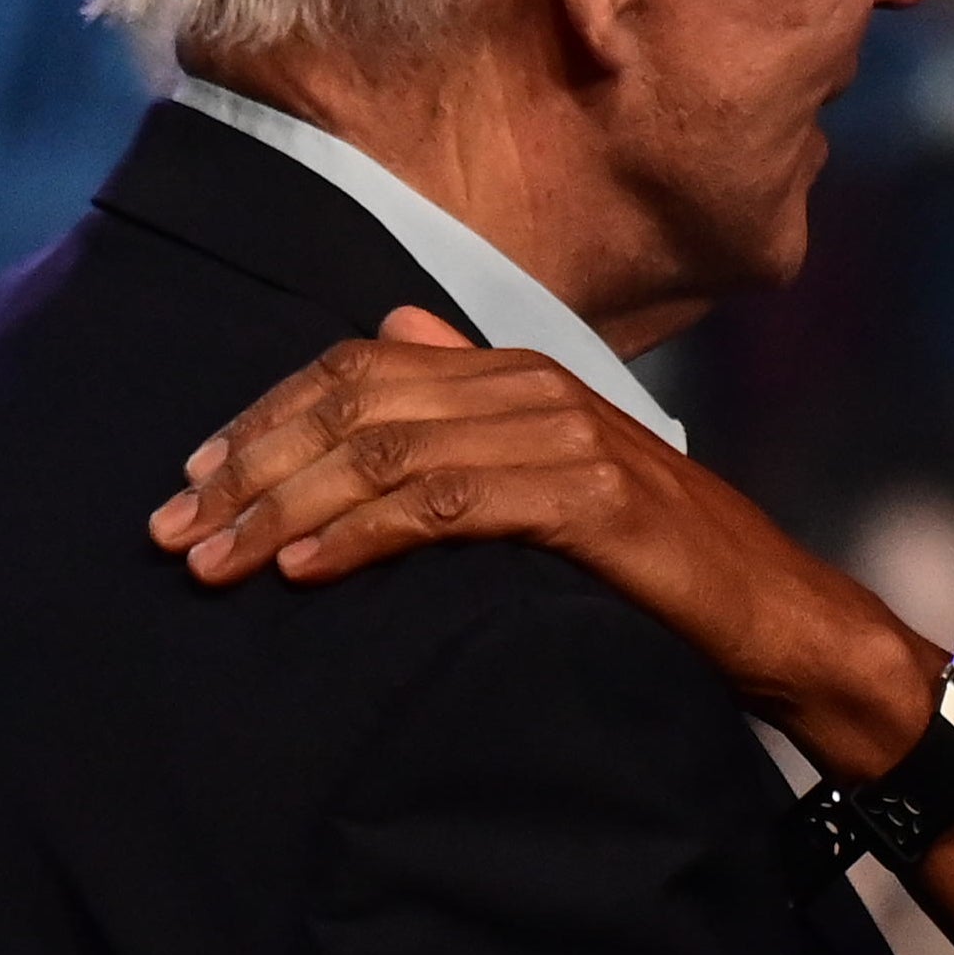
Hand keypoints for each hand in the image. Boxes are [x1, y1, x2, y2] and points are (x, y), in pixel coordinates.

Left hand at [154, 310, 943, 777]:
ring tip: (215, 563)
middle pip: (351, 403)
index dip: (261, 418)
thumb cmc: (663, 566)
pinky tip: (306, 570)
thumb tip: (390, 334)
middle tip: (172, 532)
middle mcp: (532, 386)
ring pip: (385, 453)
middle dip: (249, 469)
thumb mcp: (557, 472)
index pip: (354, 369)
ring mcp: (563, 437)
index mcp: (514, 373)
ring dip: (283, 511)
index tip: (191, 480)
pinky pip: (446, 506)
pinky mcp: (589, 500)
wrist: (780, 620)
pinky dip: (363, 535)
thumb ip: (473, 405)